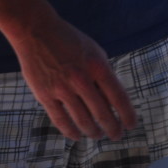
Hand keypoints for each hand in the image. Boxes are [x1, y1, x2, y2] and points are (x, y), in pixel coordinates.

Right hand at [10, 16, 136, 141]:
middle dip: (113, 129)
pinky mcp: (44, 95)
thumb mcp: (94, 52)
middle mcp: (81, 79)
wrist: (35, 30)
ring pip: (83, 121)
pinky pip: (60, 120)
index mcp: (97, 67)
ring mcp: (61, 88)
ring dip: (93, 132)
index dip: (128, 116)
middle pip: (102, 114)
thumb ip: (105, 75)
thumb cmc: (69, 41)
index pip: (119, 98)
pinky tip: (77, 136)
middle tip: (116, 136)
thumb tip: (114, 103)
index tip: (131, 126)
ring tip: (98, 135)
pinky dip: (71, 132)